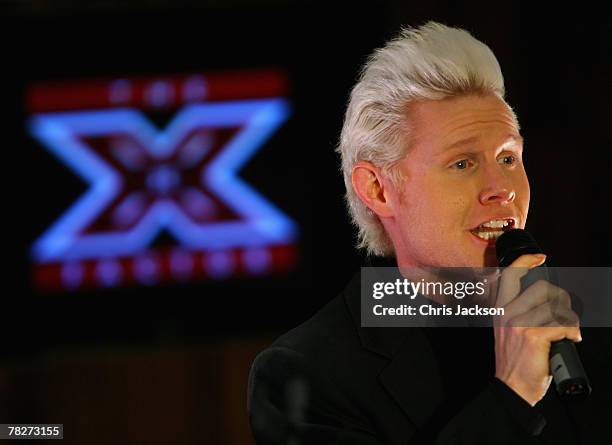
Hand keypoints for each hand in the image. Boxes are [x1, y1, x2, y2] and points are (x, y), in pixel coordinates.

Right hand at [493, 254, 580, 405]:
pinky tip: (569, 341)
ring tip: (567, 334)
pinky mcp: (532, 334)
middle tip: (565, 318)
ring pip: (556, 308)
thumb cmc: (515, 362)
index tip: (539, 257)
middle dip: (562, 301)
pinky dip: (573, 332)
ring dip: (570, 321)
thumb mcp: (508, 331)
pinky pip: (562, 324)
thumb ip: (519, 312)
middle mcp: (506, 312)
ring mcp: (518, 322)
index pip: (509, 275)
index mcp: (499, 309)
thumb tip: (548, 299)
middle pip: (543, 288)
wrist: (511, 388)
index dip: (525, 261)